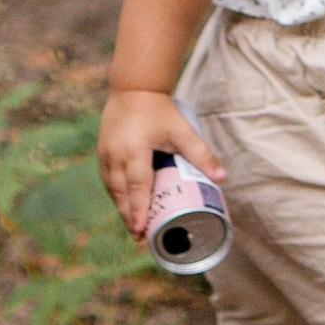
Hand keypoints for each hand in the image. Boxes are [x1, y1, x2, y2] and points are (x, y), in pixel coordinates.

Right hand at [99, 87, 221, 242]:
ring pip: (112, 188)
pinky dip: (116, 195)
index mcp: (136, 150)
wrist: (134, 86)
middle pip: (121, 193)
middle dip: (130, 217)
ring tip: (133, 228)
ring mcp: (106, 152)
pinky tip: (123, 205)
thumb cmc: (159, 110)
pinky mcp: (102, 150)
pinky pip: (107, 179)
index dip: (139, 210)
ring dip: (121, 208)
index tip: (142, 231)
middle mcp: (116, 154)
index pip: (137, 187)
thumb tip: (222, 178)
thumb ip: (201, 154)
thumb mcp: (182, 130)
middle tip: (140, 238)